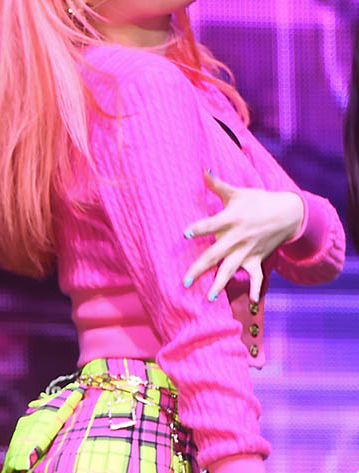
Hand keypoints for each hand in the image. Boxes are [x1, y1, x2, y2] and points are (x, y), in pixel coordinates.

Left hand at [182, 171, 304, 301]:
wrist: (288, 213)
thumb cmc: (258, 201)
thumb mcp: (238, 192)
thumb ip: (217, 184)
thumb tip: (202, 169)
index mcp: (231, 220)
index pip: (212, 224)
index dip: (200, 228)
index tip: (186, 233)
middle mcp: (238, 238)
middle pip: (216, 254)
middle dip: (200, 268)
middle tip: (185, 280)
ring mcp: (248, 251)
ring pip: (231, 269)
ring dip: (220, 283)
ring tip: (209, 297)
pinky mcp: (257, 260)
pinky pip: (257, 277)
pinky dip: (255, 289)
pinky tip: (251, 303)